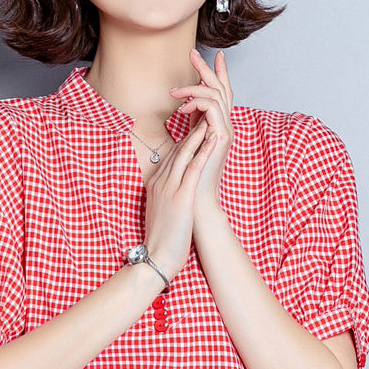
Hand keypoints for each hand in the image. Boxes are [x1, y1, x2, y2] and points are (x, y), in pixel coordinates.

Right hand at [144, 116, 216, 280]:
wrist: (157, 257)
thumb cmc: (162, 239)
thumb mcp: (162, 210)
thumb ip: (167, 195)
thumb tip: (177, 189)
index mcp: (155, 184)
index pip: (172, 154)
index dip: (186, 138)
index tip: (198, 125)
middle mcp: (160, 181)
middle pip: (177, 148)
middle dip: (192, 129)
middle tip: (206, 111)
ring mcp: (169, 188)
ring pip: (184, 152)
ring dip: (198, 132)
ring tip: (211, 115)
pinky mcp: (180, 197)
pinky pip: (192, 168)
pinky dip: (203, 151)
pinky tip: (213, 138)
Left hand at [169, 49, 233, 216]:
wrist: (197, 201)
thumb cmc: (191, 178)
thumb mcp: (189, 146)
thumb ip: (191, 128)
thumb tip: (184, 109)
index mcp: (217, 127)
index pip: (220, 95)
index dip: (216, 75)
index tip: (212, 56)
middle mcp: (224, 126)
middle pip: (220, 89)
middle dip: (206, 69)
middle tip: (192, 53)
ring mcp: (225, 131)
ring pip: (216, 95)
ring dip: (194, 87)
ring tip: (175, 91)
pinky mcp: (220, 137)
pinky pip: (212, 109)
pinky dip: (197, 102)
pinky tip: (182, 108)